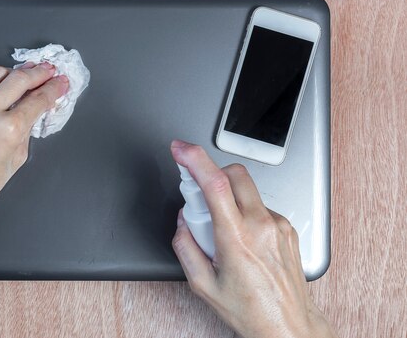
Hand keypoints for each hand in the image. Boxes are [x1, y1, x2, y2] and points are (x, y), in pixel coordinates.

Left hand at [0, 62, 68, 215]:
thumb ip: (26, 129)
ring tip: (24, 75)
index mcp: (8, 130)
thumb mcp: (17, 158)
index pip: (38, 99)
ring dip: (14, 73)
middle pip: (19, 78)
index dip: (54, 88)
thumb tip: (34, 108)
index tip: (60, 83)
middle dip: (38, 72)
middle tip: (48, 70)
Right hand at [170, 140, 336, 337]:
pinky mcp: (287, 228)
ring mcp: (278, 226)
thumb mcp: (203, 285)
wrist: (288, 327)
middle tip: (200, 195)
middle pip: (235, 174)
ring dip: (229, 196)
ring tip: (223, 229)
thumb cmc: (250, 311)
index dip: (195, 160)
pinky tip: (242, 238)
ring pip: (248, 189)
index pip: (216, 185)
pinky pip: (260, 205)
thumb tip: (183, 222)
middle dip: (213, 173)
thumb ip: (185, 247)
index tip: (181, 150)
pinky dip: (245, 211)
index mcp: (237, 240)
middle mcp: (261, 226)